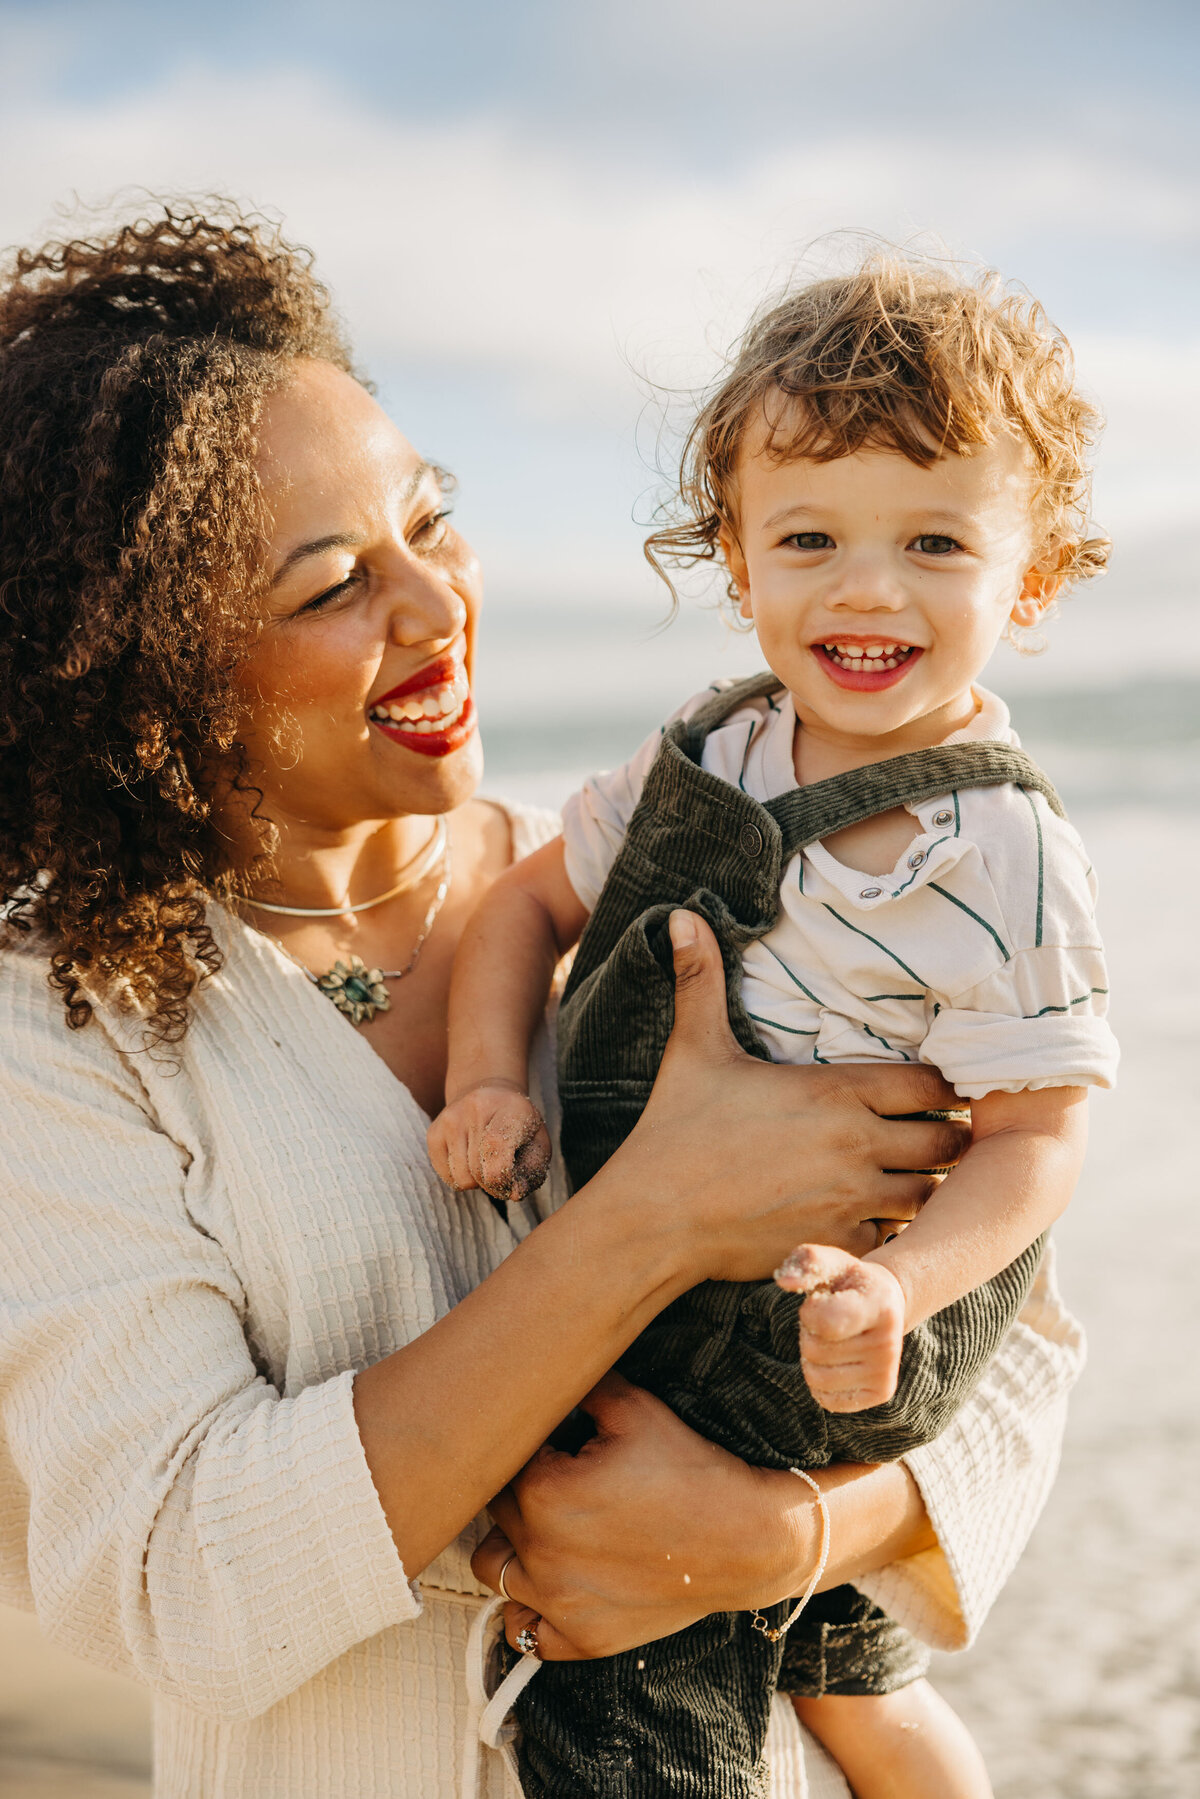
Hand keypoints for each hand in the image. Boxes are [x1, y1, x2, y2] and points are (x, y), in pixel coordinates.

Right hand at [427, 1078, 550, 1201]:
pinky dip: (459, 1178)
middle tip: (501, 1174)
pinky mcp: (433, 1132)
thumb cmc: (518, 1125)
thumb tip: (515, 1193)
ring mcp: (450, 1119)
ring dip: (476, 1182)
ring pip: (460, 1177)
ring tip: (486, 1165)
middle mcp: (475, 1107)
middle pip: (478, 1170)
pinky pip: (445, 1174)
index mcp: (509, 1108)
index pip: (496, 1149)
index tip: (511, 1183)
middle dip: (492, 1184)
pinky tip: (470, 1162)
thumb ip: (532, 1170)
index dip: (503, 1179)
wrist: (490, 1094)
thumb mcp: (538, 1142)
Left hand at [470, 1373, 819, 1660]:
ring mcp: (560, 1604)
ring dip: (511, 1548)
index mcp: (542, 1493)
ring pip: (494, 1572)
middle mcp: (541, 1554)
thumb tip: (544, 1366)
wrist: (747, 1538)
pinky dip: (529, 1608)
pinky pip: (524, 1631)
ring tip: (548, 1529)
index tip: (551, 1446)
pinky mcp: (583, 1640)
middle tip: (557, 1481)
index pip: (497, 1462)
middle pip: (491, 1515)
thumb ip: (577, 1385)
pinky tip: (556, 1580)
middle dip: (515, 1494)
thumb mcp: (633, 1407)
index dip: (523, 1448)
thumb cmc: (690, 1467)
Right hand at [609, 911, 970, 1283]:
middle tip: (933, 1134)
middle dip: (947, 1138)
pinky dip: (893, 1229)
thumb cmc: (675, 1128)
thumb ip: (700, 980)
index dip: (945, 1087)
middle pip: (948, 1142)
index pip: (932, 1085)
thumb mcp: (693, 1049)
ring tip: (909, 1176)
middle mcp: (857, 1144)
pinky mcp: (839, 1244)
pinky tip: (872, 1216)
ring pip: (930, 1195)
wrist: (654, 1217)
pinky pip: (897, 1239)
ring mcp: (852, 1199)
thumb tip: (681, 914)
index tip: (938, 1088)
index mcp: (836, 1091)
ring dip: (925, 1186)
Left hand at [776, 1243, 907, 1410]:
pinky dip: (819, 1383)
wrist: (886, 1304)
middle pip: (815, 1351)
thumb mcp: (833, 1262)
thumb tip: (785, 1282)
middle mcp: (889, 1343)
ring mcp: (886, 1372)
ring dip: (811, 1358)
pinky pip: (827, 1400)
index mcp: (880, 1306)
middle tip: (828, 1321)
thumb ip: (807, 1262)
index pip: (824, 1323)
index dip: (809, 1312)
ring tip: (831, 1339)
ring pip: (817, 1378)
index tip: (822, 1301)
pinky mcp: (880, 1393)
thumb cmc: (850, 1282)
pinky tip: (836, 1362)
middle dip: (809, 1333)